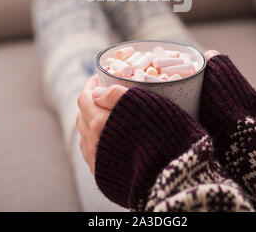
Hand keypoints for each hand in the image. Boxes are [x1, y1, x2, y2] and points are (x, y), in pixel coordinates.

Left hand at [77, 50, 219, 173]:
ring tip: (108, 114)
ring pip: (85, 135)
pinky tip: (110, 136)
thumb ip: (116, 95)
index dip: (91, 85)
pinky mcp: (103, 176)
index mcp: (99, 123)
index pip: (84, 98)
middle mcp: (92, 143)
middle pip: (82, 116)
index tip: (100, 78)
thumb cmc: (163, 134)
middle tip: (104, 93)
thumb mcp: (143, 104)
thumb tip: (95, 92)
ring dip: (92, 121)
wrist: (174, 176)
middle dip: (90, 102)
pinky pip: (91, 153)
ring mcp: (96, 161)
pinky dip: (96, 140)